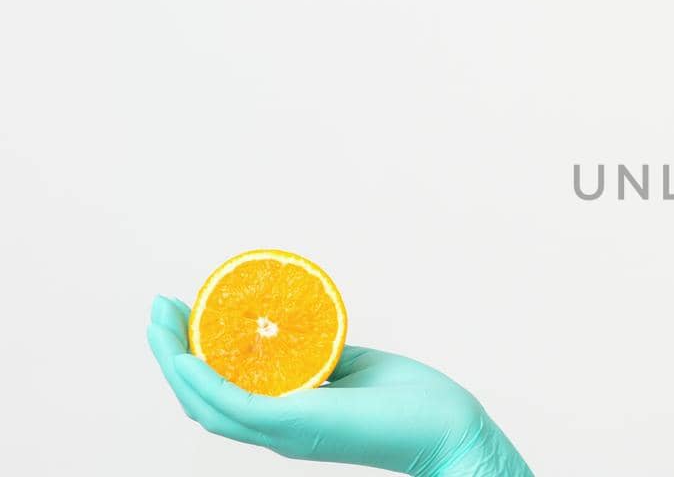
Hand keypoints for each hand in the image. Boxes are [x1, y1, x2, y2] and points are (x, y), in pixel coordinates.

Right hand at [146, 295, 534, 476]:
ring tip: (159, 320)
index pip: (222, 393)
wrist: (450, 429)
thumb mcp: (356, 368)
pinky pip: (235, 404)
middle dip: (168, 352)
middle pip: (199, 398)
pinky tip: (184, 354)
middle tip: (157, 308)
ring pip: (204, 403)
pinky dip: (203, 381)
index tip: (180, 313)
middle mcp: (276, 431)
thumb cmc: (413, 404)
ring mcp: (283, 431)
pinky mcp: (296, 424)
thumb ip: (322, 355)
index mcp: (287, 419)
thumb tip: (303, 327)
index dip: (191, 358)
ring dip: (172, 360)